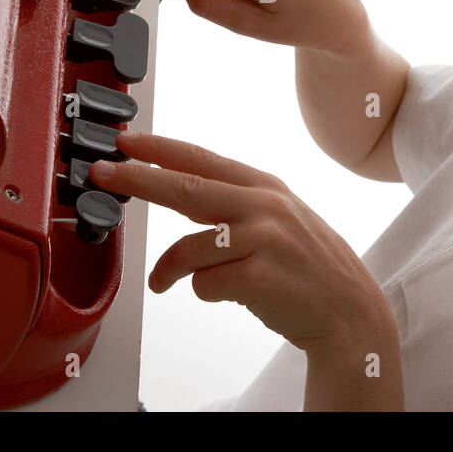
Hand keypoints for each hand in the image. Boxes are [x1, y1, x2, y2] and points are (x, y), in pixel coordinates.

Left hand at [88, 131, 394, 354]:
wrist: (350, 310)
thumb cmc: (305, 265)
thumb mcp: (275, 217)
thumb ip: (229, 203)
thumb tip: (171, 186)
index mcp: (263, 186)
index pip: (200, 159)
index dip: (158, 149)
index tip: (124, 141)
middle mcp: (264, 205)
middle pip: (185, 188)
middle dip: (137, 179)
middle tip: (102, 173)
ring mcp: (264, 239)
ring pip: (188, 249)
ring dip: (168, 271)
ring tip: (163, 282)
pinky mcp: (260, 276)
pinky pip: (204, 285)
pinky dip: (207, 294)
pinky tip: (230, 295)